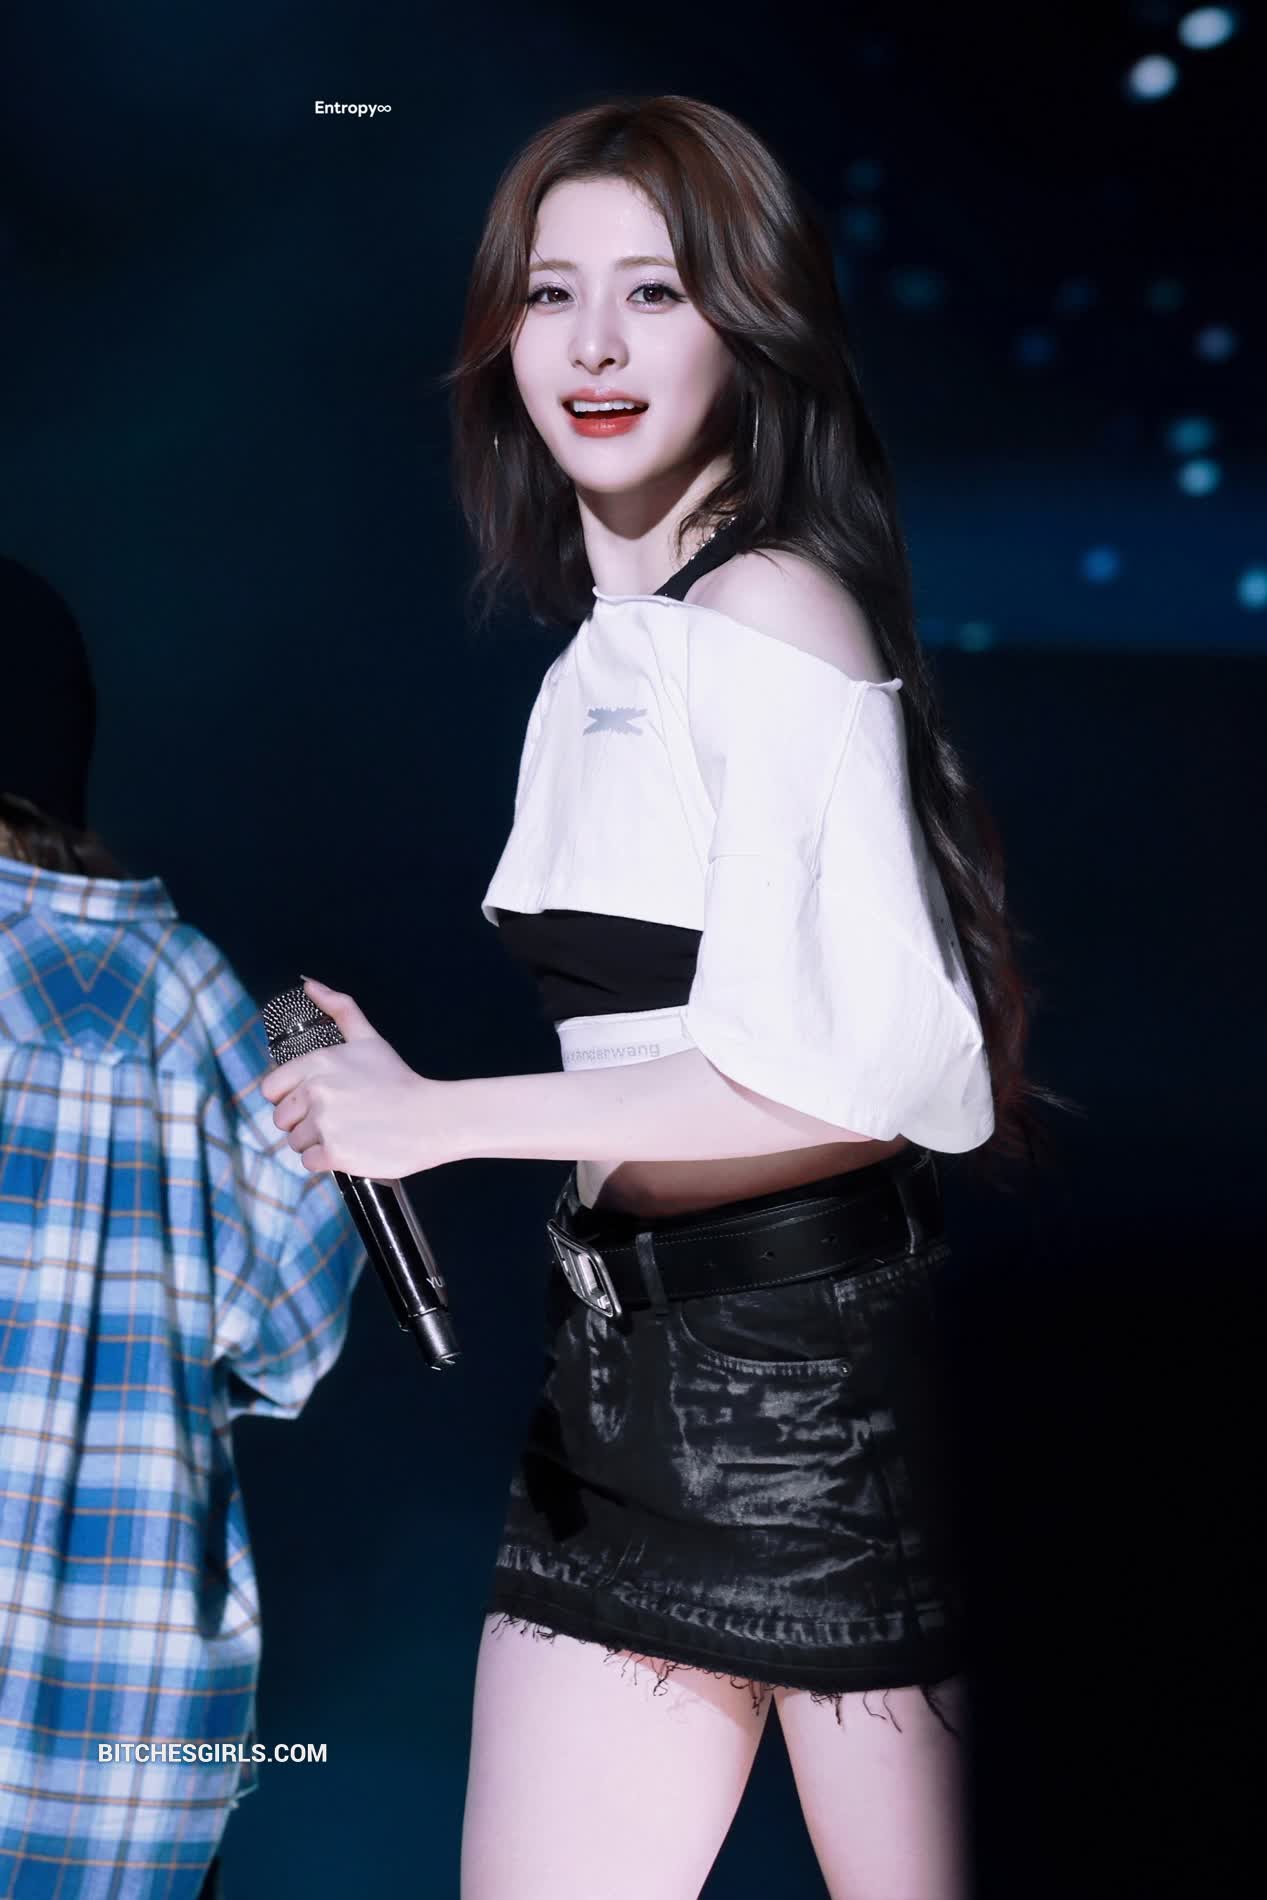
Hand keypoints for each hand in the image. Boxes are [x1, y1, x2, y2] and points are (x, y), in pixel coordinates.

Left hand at [259, 978, 455, 1177]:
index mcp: (318, 1062)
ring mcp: (325, 1124)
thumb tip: (310, 985)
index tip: (313, 1100)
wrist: (433, 1117)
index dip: (289, 1097)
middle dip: (303, 1122)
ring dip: (316, 1142)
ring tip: (347, 1132)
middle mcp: (316, 1091)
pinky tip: (350, 1148)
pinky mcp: (335, 1153)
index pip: (271, 1089)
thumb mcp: (368, 1039)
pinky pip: (309, 1163)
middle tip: (336, 1118)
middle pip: (281, 1119)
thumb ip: (339, 1008)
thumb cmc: (399, 1080)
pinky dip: (326, 1161)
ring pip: (295, 1142)